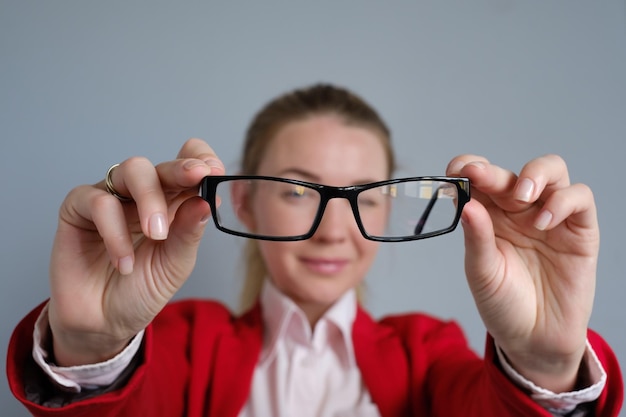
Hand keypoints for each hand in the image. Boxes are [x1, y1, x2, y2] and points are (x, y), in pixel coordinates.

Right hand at [47, 138, 223, 365]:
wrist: (104, 324)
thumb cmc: (142, 290)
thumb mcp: (175, 265)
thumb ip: (189, 232)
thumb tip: (205, 201)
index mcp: (172, 203)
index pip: (188, 164)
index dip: (201, 159)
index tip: (215, 171)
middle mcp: (142, 194)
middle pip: (162, 164)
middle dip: (181, 169)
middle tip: (197, 177)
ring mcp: (111, 198)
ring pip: (132, 170)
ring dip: (150, 199)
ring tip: (157, 236)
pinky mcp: (78, 209)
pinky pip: (99, 202)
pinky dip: (115, 231)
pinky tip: (124, 262)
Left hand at [447, 154, 597, 391]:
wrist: (534, 339)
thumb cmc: (502, 304)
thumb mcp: (481, 272)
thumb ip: (476, 238)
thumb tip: (466, 203)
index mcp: (489, 215)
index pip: (479, 179)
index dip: (467, 167)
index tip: (453, 172)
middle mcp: (518, 211)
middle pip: (511, 173)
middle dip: (494, 171)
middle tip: (479, 176)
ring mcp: (549, 217)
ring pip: (551, 172)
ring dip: (535, 174)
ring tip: (522, 196)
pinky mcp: (579, 231)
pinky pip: (579, 199)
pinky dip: (563, 202)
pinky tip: (544, 222)